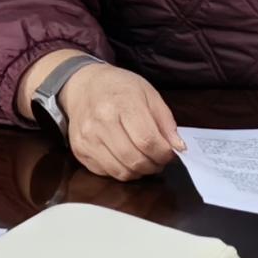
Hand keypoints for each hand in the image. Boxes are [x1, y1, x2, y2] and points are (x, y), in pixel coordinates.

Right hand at [59, 63, 185, 180]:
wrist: (84, 85)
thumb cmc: (120, 87)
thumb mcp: (149, 94)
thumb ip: (165, 121)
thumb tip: (178, 147)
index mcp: (122, 104)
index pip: (147, 140)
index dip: (164, 153)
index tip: (171, 153)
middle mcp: (101, 123)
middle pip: (134, 159)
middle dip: (154, 165)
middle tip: (160, 160)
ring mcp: (87, 139)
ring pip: (121, 171)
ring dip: (139, 171)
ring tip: (145, 160)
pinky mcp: (79, 151)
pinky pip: (106, 173)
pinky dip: (122, 170)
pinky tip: (127, 158)